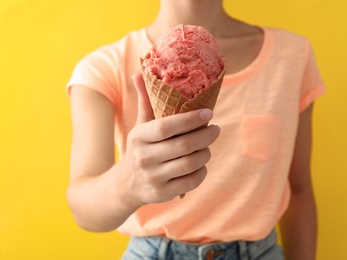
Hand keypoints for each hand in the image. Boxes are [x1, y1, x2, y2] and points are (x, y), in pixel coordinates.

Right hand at [116, 74, 220, 205]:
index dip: (190, 120)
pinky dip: (202, 171)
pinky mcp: (163, 193)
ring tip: (208, 145)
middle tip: (216, 129)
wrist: (125, 185)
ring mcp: (153, 178)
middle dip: (206, 136)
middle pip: (184, 146)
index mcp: (139, 137)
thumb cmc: (139, 148)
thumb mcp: (140, 126)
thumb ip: (144, 101)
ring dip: (206, 152)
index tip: (209, 113)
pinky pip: (192, 181)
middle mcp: (144, 158)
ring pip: (190, 163)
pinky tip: (202, 163)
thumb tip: (139, 72)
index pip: (166, 126)